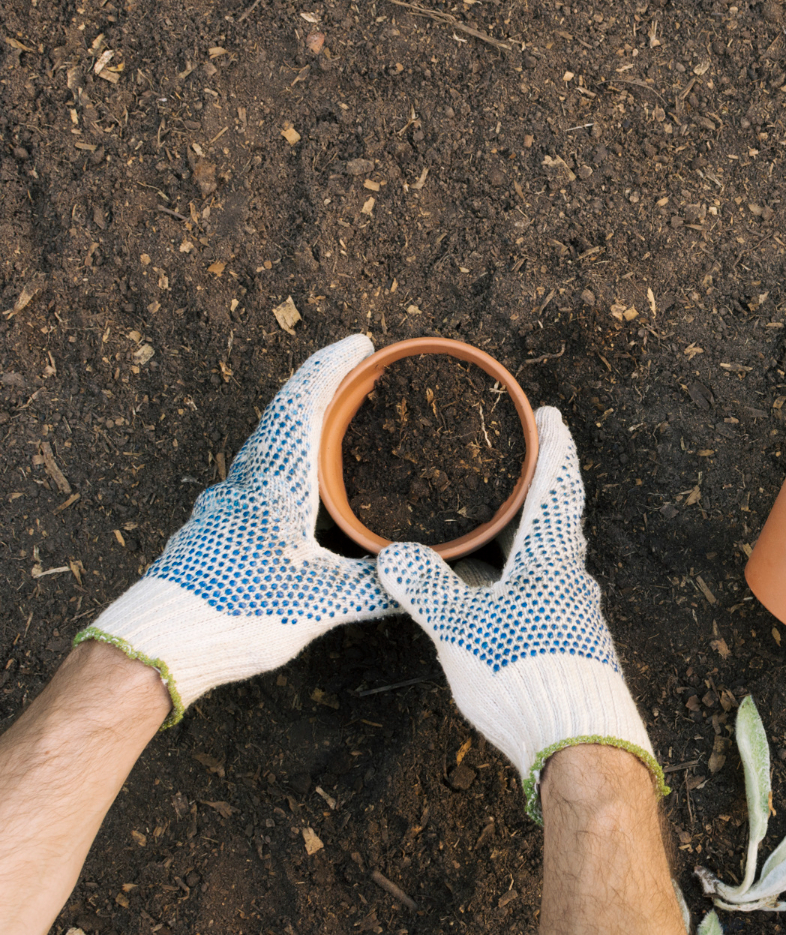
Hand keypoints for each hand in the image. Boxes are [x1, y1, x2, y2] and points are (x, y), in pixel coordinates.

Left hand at [76, 333, 396, 724]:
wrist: (156, 646)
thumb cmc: (237, 615)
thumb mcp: (322, 604)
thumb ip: (378, 590)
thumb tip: (424, 580)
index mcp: (275, 485)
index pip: (304, 405)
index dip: (332, 367)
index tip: (360, 343)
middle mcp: (244, 483)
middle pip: (283, 415)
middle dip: (320, 387)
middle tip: (354, 371)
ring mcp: (221, 504)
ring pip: (265, 445)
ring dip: (297, 423)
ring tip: (329, 421)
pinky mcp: (210, 529)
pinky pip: (252, 474)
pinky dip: (281, 457)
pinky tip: (292, 486)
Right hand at [377, 407, 664, 821]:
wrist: (579, 742)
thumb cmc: (525, 674)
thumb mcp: (461, 627)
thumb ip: (426, 587)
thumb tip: (392, 553)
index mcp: (550, 558)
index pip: (555, 486)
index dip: (552, 448)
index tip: (548, 417)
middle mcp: (570, 579)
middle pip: (552, 520)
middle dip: (533, 489)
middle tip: (513, 462)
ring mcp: (573, 613)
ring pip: (546, 559)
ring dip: (524, 536)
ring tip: (495, 523)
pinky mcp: (568, 644)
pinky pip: (542, 592)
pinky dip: (519, 575)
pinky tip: (496, 589)